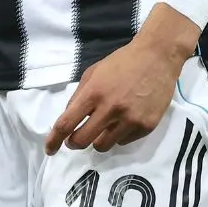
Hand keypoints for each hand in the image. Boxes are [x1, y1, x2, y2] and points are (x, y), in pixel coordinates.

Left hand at [46, 34, 187, 154]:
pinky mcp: (146, 126)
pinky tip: (124, 120)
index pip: (67, 123)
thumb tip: (68, 119)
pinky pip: (123, 141)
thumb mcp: (93, 73)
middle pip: (83, 140)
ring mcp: (130, 119)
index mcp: (94, 93)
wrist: (157, 57)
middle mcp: (111, 108)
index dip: (54, 140)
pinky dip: (118, 135)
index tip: (50, 149)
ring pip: (103, 145)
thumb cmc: (122, 62)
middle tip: (75, 139)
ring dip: (97, 139)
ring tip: (104, 126)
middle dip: (74, 143)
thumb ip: (79, 96)